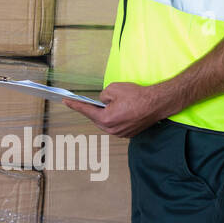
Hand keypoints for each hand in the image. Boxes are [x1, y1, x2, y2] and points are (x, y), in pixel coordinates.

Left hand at [64, 81, 178, 138]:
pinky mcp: (129, 133)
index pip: (86, 111)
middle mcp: (112, 129)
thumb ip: (102, 96)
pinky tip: (117, 111)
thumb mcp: (113, 89)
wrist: (157, 103)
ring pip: (106, 123)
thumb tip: (102, 101)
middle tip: (84, 102)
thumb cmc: (137, 96)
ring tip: (104, 106)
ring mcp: (121, 133)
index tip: (66, 102)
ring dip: (104, 115)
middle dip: (92, 110)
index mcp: (106, 119)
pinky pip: (116, 125)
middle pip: (96, 119)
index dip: (75, 105)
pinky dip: (114, 118)